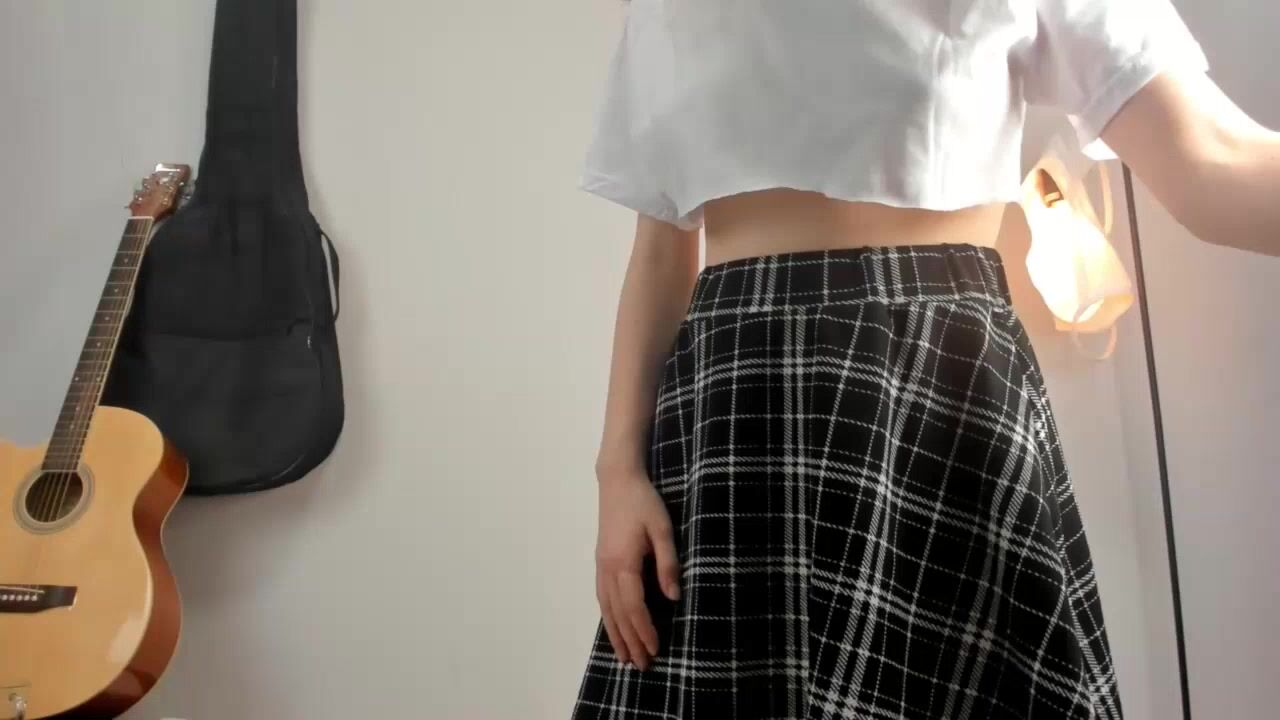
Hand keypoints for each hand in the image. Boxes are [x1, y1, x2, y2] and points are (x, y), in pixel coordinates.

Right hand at [594, 467, 680, 670]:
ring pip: (607, 609)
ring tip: (625, 658)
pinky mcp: (600, 562)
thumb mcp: (663, 529)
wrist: (617, 482)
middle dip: (631, 641)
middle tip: (643, 666)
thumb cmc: (644, 503)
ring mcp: (601, 567)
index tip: (656, 649)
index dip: (645, 630)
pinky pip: (602, 598)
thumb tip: (674, 597)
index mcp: (624, 563)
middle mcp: (608, 570)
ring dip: (617, 635)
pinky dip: (608, 618)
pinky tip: (614, 628)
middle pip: (619, 614)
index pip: (634, 606)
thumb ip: (667, 563)